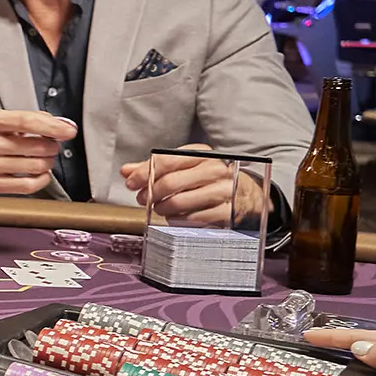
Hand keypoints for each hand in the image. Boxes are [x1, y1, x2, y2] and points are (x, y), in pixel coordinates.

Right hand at [0, 110, 75, 195]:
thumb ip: (29, 119)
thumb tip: (62, 125)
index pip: (26, 122)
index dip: (52, 127)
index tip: (69, 131)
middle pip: (35, 147)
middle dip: (52, 147)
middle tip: (51, 145)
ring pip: (35, 166)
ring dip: (48, 162)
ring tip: (43, 158)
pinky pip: (28, 186)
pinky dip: (42, 179)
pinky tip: (40, 173)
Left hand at [119, 144, 263, 224]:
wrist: (248, 195)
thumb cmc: (209, 180)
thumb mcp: (185, 168)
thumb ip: (155, 169)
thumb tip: (126, 171)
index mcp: (202, 154)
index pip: (165, 160)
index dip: (143, 173)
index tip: (132, 183)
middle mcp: (216, 169)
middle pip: (170, 182)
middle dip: (150, 194)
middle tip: (143, 200)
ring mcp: (224, 191)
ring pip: (180, 202)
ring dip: (163, 209)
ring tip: (160, 209)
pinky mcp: (228, 212)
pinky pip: (194, 219)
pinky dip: (179, 221)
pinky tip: (177, 218)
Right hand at [307, 328, 375, 375]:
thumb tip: (359, 348)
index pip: (360, 337)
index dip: (331, 336)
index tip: (309, 335)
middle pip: (367, 340)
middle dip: (339, 339)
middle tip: (316, 339)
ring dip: (353, 349)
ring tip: (337, 349)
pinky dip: (368, 361)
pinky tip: (368, 366)